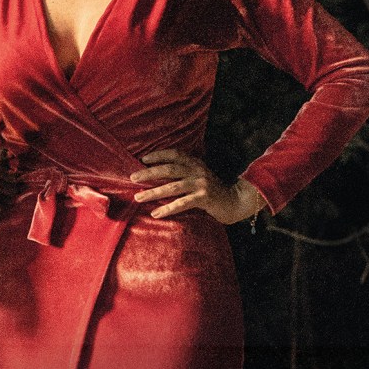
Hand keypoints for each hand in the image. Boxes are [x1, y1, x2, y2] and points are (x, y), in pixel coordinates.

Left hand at [130, 148, 263, 225]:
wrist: (236, 201)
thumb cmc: (213, 190)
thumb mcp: (199, 176)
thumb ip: (184, 173)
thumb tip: (158, 175)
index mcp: (195, 163)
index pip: (174, 154)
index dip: (158, 155)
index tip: (142, 159)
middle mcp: (197, 170)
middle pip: (168, 169)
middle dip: (148, 173)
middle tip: (132, 178)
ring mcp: (201, 184)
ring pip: (172, 187)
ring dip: (153, 192)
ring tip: (138, 197)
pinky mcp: (204, 198)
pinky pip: (182, 203)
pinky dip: (167, 208)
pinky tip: (156, 214)